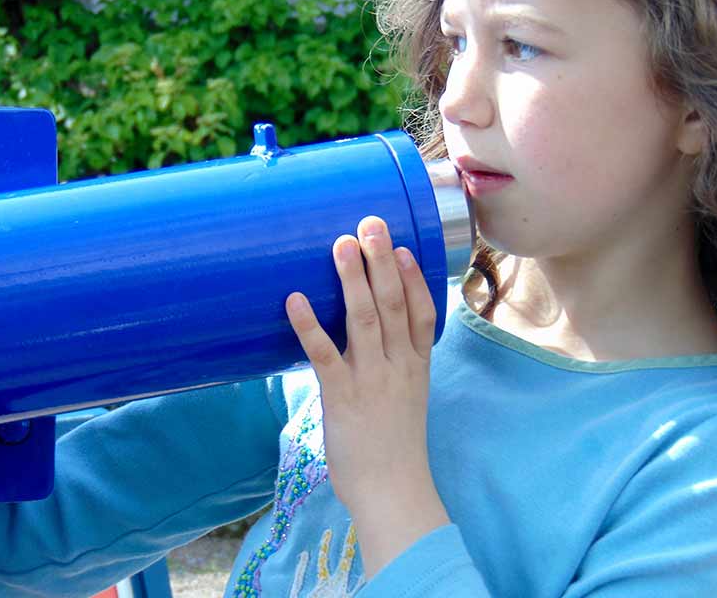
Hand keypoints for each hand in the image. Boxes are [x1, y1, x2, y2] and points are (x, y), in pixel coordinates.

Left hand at [285, 216, 448, 576]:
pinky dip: (309, 325)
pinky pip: (324, 354)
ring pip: (365, 319)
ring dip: (352, 279)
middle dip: (382, 262)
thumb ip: (393, 371)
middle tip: (371, 224)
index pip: (422, 314)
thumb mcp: (406, 402)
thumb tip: (372, 347)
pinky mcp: (342, 397)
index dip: (414, 278)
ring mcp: (372, 380)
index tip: (404, 247)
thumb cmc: (394, 449)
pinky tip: (293, 299)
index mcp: (416, 368)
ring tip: (341, 244)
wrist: (392, 492)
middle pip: (394, 305)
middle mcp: (398, 367)